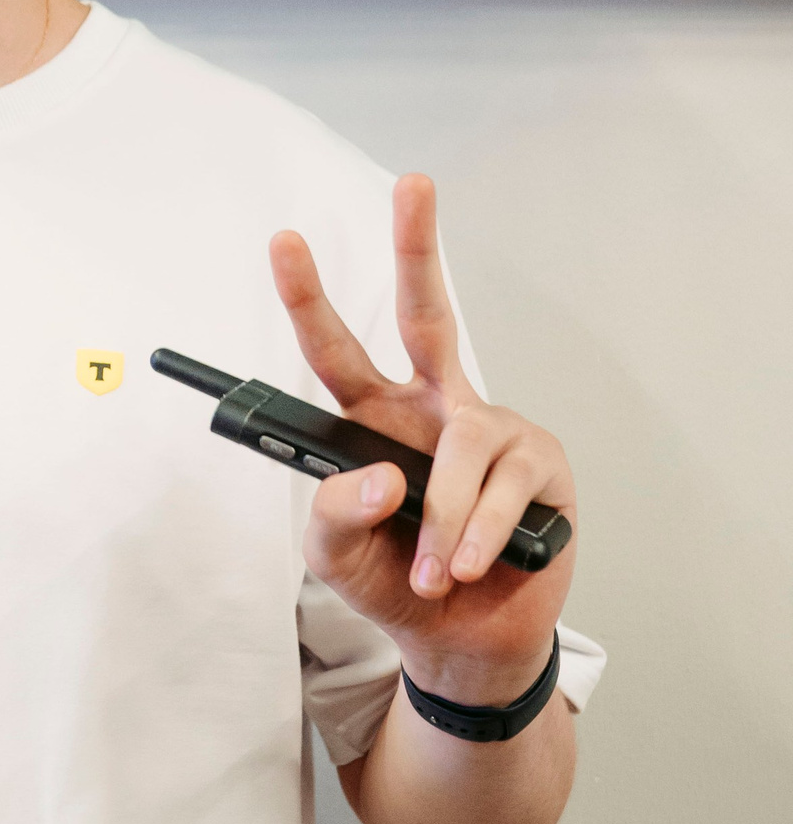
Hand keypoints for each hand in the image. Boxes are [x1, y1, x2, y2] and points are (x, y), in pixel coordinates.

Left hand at [270, 173, 574, 702]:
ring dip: (439, 521)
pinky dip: (474, 535)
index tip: (284, 240)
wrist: (463, 639)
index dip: (308, 296)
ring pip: (459, 447)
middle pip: (426, 313)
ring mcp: (491, 428)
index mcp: (375, 417)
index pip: (336, 349)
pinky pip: (500, 487)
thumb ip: (335, 512)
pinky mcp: (540, 465)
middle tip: (413, 184)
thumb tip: (380, 474)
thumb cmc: (396, 581)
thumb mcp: (334, 555)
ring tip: (433, 570)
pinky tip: (467, 565)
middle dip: (417, 246)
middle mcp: (433, 406)